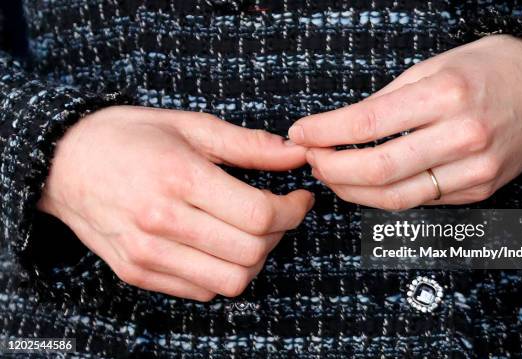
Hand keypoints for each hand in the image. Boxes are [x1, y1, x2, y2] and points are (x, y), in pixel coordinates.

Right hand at [38, 106, 313, 300]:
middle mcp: (162, 222)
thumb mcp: (189, 126)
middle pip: (251, 252)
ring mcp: (147, 254)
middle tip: (278, 213)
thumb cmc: (128, 137)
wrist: (62, 162)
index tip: (299, 198)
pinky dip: (223, 273)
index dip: (293, 210)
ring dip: (254, 259)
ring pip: (230, 282)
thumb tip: (295, 155)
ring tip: (250, 232)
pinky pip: (201, 291)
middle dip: (280, 234)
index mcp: (179, 178)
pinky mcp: (137, 273)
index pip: (259, 215)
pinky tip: (219, 245)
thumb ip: (248, 144)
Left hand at [288, 35, 521, 209]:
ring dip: (351, 190)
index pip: (368, 123)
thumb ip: (388, 100)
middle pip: (378, 169)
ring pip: (395, 197)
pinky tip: (365, 184)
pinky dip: (383, 196)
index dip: (325, 132)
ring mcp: (474, 170)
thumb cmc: (489, 70)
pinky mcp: (478, 191)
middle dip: (331, 169)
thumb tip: (341, 128)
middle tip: (311, 159)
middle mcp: (462, 136)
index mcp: (446, 94)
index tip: (301, 133)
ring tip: (331, 174)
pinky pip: (419, 201)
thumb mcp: (435, 66)